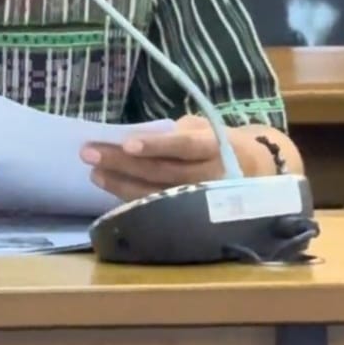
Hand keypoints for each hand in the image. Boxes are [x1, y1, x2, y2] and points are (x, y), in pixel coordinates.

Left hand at [81, 115, 225, 202]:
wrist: (254, 172)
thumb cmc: (218, 143)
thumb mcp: (205, 128)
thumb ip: (176, 132)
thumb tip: (135, 137)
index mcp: (214, 146)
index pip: (183, 146)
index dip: (156, 146)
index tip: (126, 143)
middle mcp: (209, 176)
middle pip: (162, 171)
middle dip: (122, 162)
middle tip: (88, 153)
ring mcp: (200, 200)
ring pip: (156, 193)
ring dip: (120, 183)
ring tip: (94, 172)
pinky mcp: (192, 216)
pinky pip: (158, 208)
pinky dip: (132, 199)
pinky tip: (111, 188)